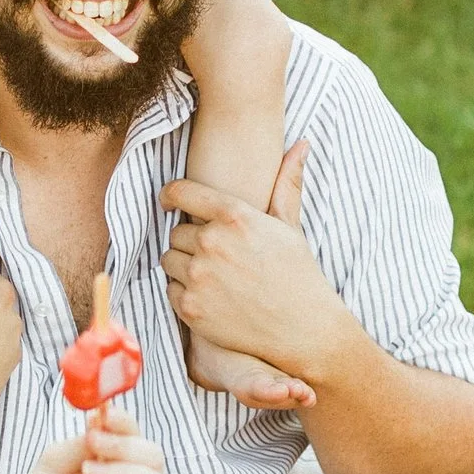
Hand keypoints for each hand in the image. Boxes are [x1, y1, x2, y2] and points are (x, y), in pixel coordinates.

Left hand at [10, 417, 167, 473]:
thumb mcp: (56, 462)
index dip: (124, 421)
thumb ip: (83, 442)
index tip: (106, 414)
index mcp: (113, 459)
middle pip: (153, 455)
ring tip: (89, 472)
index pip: (133, 433)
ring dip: (124, 470)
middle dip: (125, 445)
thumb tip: (102, 416)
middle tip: (94, 443)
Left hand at [160, 145, 342, 394]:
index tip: (169, 202)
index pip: (181, 192)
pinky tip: (212, 297)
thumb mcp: (291, 226)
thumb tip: (300, 144)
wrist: (304, 330)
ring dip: (184, 266)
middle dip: (191, 241)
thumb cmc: (299, 275)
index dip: (171, 195)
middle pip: (176, 231)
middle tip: (216, 255)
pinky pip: (170, 289)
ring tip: (214, 276)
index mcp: (235, 217)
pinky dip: (184, 293)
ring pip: (169, 259)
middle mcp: (212, 243)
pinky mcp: (190, 307)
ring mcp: (198, 276)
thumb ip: (285, 183)